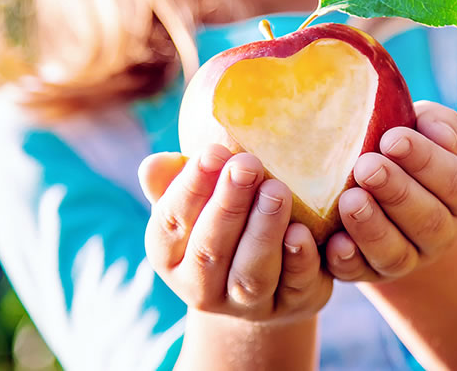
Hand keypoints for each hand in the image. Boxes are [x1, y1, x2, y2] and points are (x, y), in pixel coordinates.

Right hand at [139, 145, 331, 323]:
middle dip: (228, 205)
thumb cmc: (226, 229)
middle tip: (247, 165)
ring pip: (252, 274)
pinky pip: (295, 285)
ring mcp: (249, 303)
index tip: (212, 152)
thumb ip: (176, 183)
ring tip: (276, 191)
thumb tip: (155, 163)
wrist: (270, 289)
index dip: (189, 188)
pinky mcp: (293, 304)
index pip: (170, 223)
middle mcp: (203, 287)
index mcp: (171, 257)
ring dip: (263, 231)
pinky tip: (301, 233)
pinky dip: (298, 259)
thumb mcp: (198, 207)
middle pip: (210, 250)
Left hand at [324, 101, 456, 281]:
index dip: (424, 160)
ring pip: (396, 252)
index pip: (454, 181)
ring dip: (372, 227)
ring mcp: (409, 257)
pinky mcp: (372, 273)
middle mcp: (442, 231)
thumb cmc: (408, 151)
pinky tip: (335, 242)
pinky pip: (362, 273)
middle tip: (366, 167)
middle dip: (396, 192)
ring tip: (349, 200)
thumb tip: (439, 135)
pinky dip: (348, 260)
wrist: (389, 194)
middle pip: (427, 219)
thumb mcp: (428, 130)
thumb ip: (439, 123)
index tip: (391, 139)